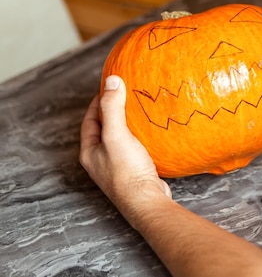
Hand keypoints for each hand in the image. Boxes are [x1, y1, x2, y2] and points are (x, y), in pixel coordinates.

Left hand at [80, 75, 171, 226]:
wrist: (146, 201)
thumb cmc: (127, 171)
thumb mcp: (117, 135)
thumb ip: (113, 108)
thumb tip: (112, 80)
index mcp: (90, 152)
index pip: (90, 120)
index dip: (97, 102)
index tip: (110, 88)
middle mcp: (100, 160)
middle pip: (104, 130)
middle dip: (113, 113)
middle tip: (126, 97)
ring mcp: (117, 167)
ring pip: (120, 140)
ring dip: (128, 126)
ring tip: (140, 111)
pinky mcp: (134, 172)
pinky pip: (135, 149)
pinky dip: (141, 138)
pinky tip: (152, 133)